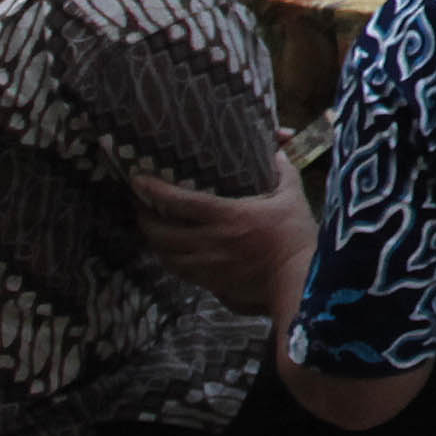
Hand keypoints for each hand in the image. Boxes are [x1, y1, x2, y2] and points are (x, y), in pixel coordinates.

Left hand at [133, 163, 313, 322]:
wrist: (298, 283)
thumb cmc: (296, 238)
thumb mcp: (292, 198)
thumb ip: (283, 172)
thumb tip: (278, 152)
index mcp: (227, 216)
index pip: (180, 202)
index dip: (155, 191)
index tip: (137, 181)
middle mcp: (210, 242)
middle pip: (162, 232)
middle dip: (145, 219)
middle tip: (140, 206)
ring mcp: (207, 266)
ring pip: (165, 255)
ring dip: (154, 242)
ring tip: (152, 230)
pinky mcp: (211, 283)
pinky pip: (179, 271)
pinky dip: (169, 260)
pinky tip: (171, 253)